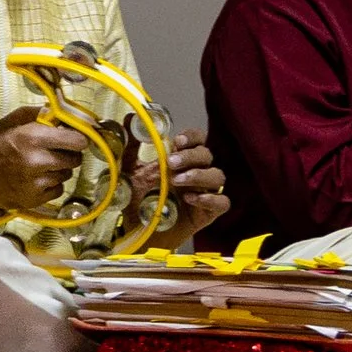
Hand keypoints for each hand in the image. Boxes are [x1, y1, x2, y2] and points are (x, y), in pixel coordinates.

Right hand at [0, 108, 90, 218]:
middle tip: (53, 151)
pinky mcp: (32, 200)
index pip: (77, 141)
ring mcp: (34, 184)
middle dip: (68, 153)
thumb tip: (68, 116)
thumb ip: (43, 114)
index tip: (74, 138)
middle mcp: (36, 162)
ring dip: (58, 170)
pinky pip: (57, 191)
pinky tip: (34, 178)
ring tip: (38, 165)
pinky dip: (50, 184)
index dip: (78, 139)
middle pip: (75, 160)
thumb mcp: (14, 119)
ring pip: (66, 176)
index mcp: (32, 137)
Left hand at [140, 123, 228, 244]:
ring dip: (199, 175)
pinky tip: (191, 199)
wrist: (137, 233)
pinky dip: (210, 199)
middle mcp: (196, 174)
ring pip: (219, 176)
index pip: (198, 140)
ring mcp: (205, 193)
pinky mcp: (208, 214)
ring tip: (177, 181)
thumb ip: (131, 146)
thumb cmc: (138, 201)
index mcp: (182, 161)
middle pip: (208, 155)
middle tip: (171, 163)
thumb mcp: (130, 171)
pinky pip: (223, 203)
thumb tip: (128, 118)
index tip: (177, 142)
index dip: (192, 137)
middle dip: (191, 156)